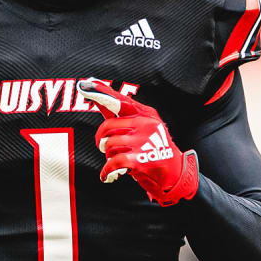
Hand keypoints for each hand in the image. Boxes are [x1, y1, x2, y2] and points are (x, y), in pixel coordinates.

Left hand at [77, 79, 198, 205]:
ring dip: (108, 156)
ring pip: (109, 145)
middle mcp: (145, 125)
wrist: (174, 173)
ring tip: (117, 159)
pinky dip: (107, 171)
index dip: (101, 93)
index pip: (120, 101)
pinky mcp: (140, 160)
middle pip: (107, 127)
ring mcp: (143, 142)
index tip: (85, 84)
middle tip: (104, 146)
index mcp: (145, 114)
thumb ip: (119, 114)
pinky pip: (113, 162)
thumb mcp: (141, 127)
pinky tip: (107, 175)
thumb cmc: (153, 148)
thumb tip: (97, 97)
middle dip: (101, 140)